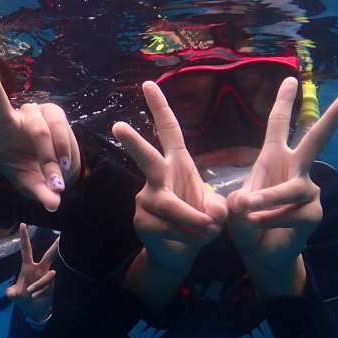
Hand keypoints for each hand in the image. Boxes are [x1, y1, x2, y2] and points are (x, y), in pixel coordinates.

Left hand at [0, 30, 79, 209]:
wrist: (64, 170)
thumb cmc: (37, 177)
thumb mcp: (33, 186)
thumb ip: (39, 193)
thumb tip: (53, 205)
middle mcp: (5, 120)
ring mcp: (28, 112)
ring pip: (37, 129)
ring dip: (48, 156)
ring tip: (56, 177)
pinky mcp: (51, 109)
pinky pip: (56, 127)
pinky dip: (63, 149)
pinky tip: (67, 164)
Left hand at [4, 224, 58, 320]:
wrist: (33, 310)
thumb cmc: (23, 297)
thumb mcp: (14, 295)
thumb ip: (12, 293)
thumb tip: (11, 293)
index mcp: (29, 267)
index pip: (26, 250)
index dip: (24, 238)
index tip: (22, 224)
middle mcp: (41, 268)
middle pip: (49, 255)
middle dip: (56, 246)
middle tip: (61, 237)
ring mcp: (49, 276)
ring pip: (50, 275)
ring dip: (40, 284)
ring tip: (31, 293)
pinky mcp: (56, 284)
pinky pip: (52, 285)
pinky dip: (43, 292)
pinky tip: (38, 297)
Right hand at [114, 81, 227, 308]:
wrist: (179, 253)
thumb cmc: (199, 223)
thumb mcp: (217, 211)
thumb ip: (219, 208)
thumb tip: (208, 216)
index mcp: (177, 165)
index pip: (169, 131)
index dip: (160, 108)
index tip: (148, 84)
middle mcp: (157, 178)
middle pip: (146, 158)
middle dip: (134, 142)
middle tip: (118, 126)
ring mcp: (145, 199)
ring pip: (168, 205)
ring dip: (193, 219)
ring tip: (209, 231)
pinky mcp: (142, 222)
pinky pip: (168, 227)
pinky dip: (188, 236)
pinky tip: (194, 241)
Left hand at [227, 78, 337, 300]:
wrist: (260, 252)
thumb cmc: (247, 221)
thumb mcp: (234, 204)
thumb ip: (239, 198)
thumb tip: (250, 201)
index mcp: (273, 159)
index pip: (279, 126)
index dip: (283, 103)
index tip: (291, 78)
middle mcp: (296, 170)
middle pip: (317, 140)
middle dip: (333, 119)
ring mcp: (308, 190)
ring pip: (292, 189)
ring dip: (268, 199)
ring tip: (249, 211)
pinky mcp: (313, 212)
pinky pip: (292, 213)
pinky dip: (271, 219)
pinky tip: (261, 224)